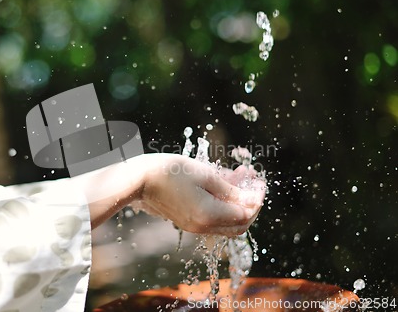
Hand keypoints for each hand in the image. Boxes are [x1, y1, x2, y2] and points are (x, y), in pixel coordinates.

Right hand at [133, 154, 265, 236]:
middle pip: (238, 224)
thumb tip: (252, 200)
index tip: (259, 180)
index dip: (257, 198)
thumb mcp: (205, 175)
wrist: (139, 179)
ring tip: (239, 175)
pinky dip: (223, 203)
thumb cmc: (171, 172)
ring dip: (237, 201)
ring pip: (226, 221)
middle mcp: (202, 226)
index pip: (245, 214)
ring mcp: (194, 225)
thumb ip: (231, 190)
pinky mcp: (187, 220)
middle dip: (250, 203)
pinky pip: (213, 217)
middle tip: (253, 182)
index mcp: (209, 215)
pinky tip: (222, 181)